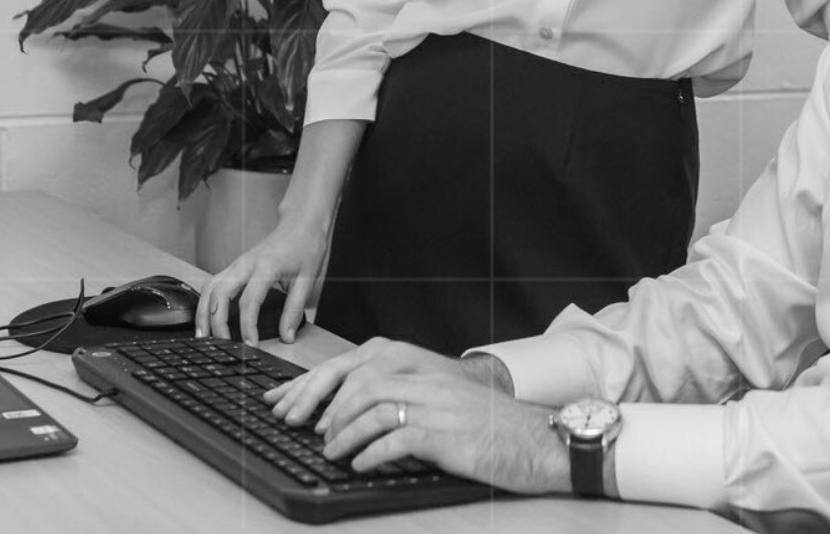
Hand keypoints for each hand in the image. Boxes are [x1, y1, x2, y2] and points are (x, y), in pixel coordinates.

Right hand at [194, 217, 327, 342]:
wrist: (301, 223)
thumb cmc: (305, 247)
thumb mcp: (307, 279)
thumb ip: (294, 310)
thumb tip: (287, 336)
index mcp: (266, 267)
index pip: (249, 301)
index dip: (247, 325)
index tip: (250, 344)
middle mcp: (246, 264)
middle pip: (220, 294)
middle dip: (217, 321)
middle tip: (222, 344)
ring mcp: (237, 264)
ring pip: (210, 288)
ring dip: (203, 313)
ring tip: (203, 336)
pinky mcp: (234, 267)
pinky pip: (212, 284)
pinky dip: (206, 303)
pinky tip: (206, 319)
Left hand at [265, 339, 565, 492]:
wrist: (538, 442)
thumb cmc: (490, 428)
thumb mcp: (446, 402)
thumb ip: (407, 398)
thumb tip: (357, 413)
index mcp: (424, 367)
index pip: (359, 364)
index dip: (320, 382)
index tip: (291, 400)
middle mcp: (427, 379)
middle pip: (359, 380)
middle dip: (323, 404)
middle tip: (304, 427)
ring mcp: (436, 404)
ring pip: (372, 406)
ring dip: (343, 431)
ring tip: (331, 450)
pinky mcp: (445, 434)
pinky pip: (395, 438)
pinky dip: (370, 453)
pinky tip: (360, 464)